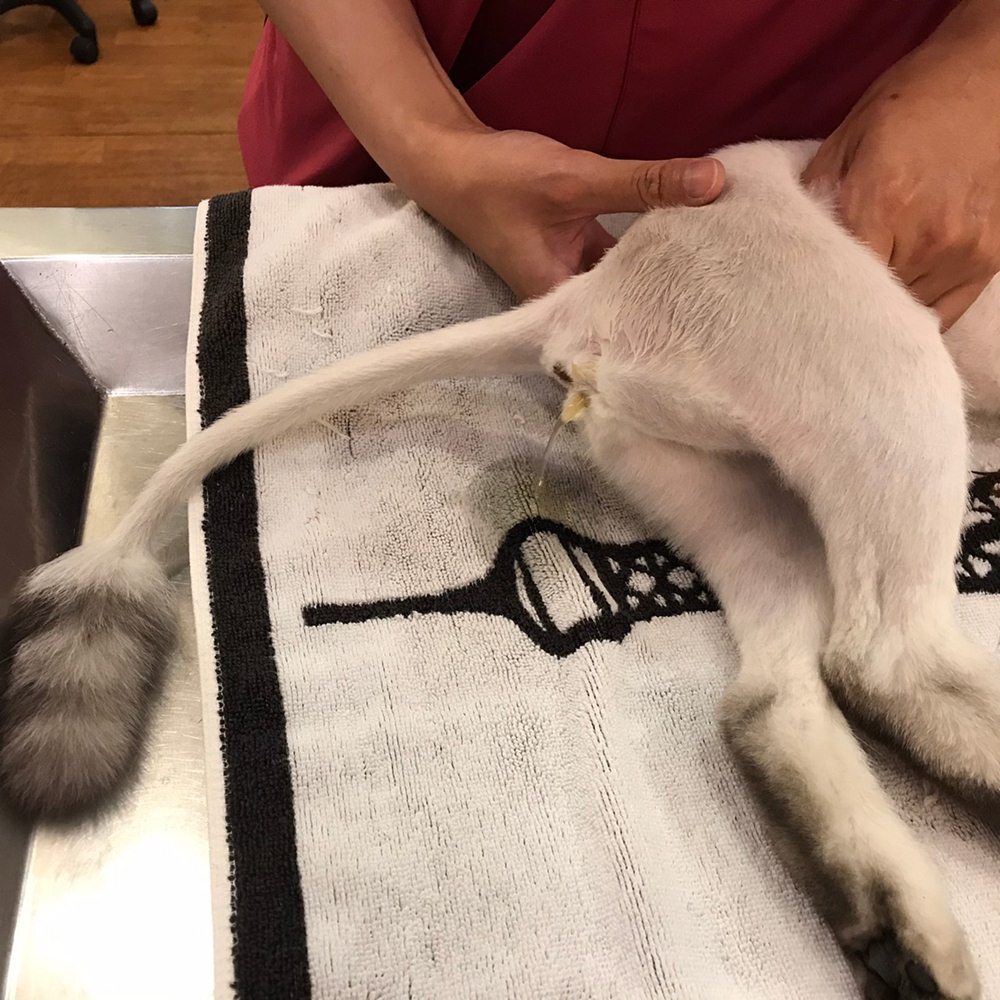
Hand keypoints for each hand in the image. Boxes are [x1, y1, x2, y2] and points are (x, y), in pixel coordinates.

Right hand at [408, 127, 724, 299]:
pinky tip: (681, 231)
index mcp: (561, 304)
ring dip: (660, 264)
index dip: (673, 315)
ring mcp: (569, 274)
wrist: (447, 159)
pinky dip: (643, 242)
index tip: (723, 305)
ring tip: (721, 262)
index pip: (628, 322)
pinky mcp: (572, 250)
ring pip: (625, 278)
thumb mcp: (575, 180)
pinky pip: (617, 255)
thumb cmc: (498, 181)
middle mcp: (567, 300)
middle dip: (673, 292)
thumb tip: (717, 182)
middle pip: (630, 304)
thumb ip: (644, 182)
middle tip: (736, 285)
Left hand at [803, 17, 999, 328]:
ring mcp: (965, 253)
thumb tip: (786, 245)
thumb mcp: (847, 139)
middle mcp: (929, 238)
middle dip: (849, 302)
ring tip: (866, 292)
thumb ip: (815, 197)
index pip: (842, 282)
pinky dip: (920, 311)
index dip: (819, 295)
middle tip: (829, 298)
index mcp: (885, 205)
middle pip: (874, 303)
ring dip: (885, 308)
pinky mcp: (991, 260)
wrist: (992, 76)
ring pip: (909, 312)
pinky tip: (900, 299)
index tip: (802, 299)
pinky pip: (946, 312)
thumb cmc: (913, 104)